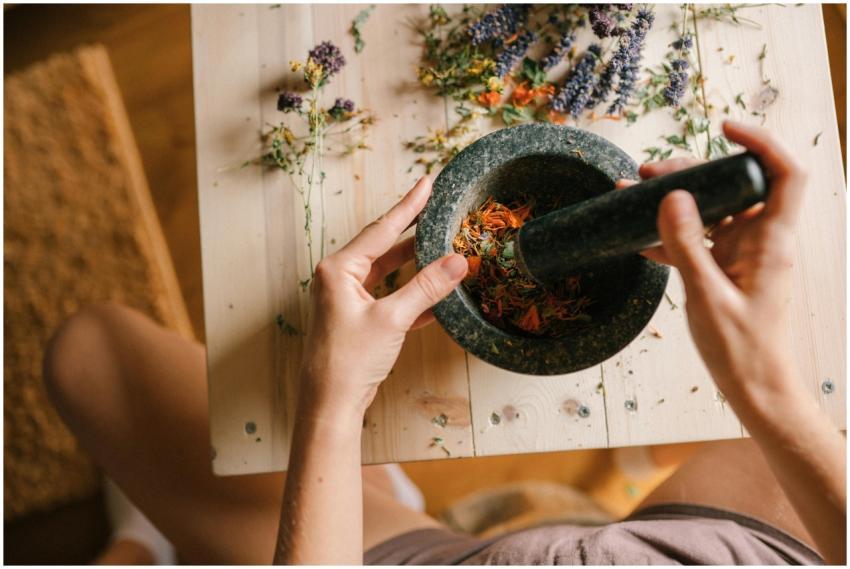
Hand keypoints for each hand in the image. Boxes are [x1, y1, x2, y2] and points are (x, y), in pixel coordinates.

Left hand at [299, 176, 466, 415]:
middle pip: (382, 246)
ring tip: (441, 244)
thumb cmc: (349, 360)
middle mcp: (339, 278)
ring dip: (414, 263)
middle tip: (436, 208)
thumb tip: (457, 261)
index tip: (427, 183)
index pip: (380, 230)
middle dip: (411, 229)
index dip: (408, 206)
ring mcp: (347, 299)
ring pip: (387, 272)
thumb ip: (426, 287)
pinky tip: (437, 292)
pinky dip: (412, 293)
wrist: (330, 404)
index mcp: (338, 269)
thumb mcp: (392, 319)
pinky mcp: (358, 319)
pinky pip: (389, 296)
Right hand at [620, 121, 807, 409]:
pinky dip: (670, 234)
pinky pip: (698, 240)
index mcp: (771, 239)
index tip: (722, 127)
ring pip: (711, 210)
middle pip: (733, 185)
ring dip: (673, 201)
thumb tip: (671, 197)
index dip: (760, 142)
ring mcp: (742, 253)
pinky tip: (637, 237)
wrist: (754, 387)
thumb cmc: (741, 348)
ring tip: (631, 193)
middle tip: (646, 173)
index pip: (783, 173)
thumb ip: (687, 245)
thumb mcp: (707, 295)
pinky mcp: (725, 269)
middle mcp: (760, 239)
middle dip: (691, 171)